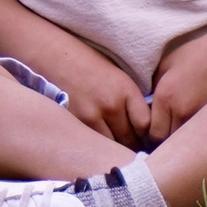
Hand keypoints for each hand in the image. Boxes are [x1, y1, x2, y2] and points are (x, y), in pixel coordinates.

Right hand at [36, 40, 152, 147]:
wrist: (59, 58)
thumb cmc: (91, 67)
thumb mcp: (119, 79)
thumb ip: (132, 103)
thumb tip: (146, 132)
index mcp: (126, 90)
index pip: (145, 125)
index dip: (147, 134)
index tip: (145, 136)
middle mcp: (111, 104)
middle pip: (130, 139)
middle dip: (133, 145)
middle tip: (131, 146)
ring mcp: (92, 115)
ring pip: (112, 145)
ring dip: (115, 147)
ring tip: (114, 145)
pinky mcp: (76, 123)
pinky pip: (95, 143)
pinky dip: (98, 145)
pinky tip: (98, 141)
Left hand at [146, 30, 206, 143]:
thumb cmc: (196, 54)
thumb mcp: (166, 64)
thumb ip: (153, 87)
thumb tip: (145, 105)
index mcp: (166, 97)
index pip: (153, 132)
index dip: (151, 134)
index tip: (153, 129)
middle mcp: (182, 111)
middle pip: (168, 141)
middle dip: (164, 139)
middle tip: (165, 131)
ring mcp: (200, 117)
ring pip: (184, 141)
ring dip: (180, 139)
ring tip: (180, 128)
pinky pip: (200, 136)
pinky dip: (195, 135)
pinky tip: (195, 127)